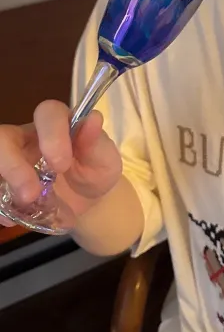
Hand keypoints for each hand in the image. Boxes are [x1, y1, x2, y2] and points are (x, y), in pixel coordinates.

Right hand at [0, 100, 121, 225]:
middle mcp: (28, 137)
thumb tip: (93, 117)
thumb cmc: (96, 172)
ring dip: (4, 184)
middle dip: (12, 165)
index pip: (47, 113)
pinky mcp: (5, 182)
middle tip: (31, 194)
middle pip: (4, 136)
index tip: (61, 165)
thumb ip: (96, 142)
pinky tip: (11, 219)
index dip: (51, 135)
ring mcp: (13, 159)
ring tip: (24, 205)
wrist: (89, 202)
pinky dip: (0, 207)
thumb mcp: (104, 160)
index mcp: (59, 123)